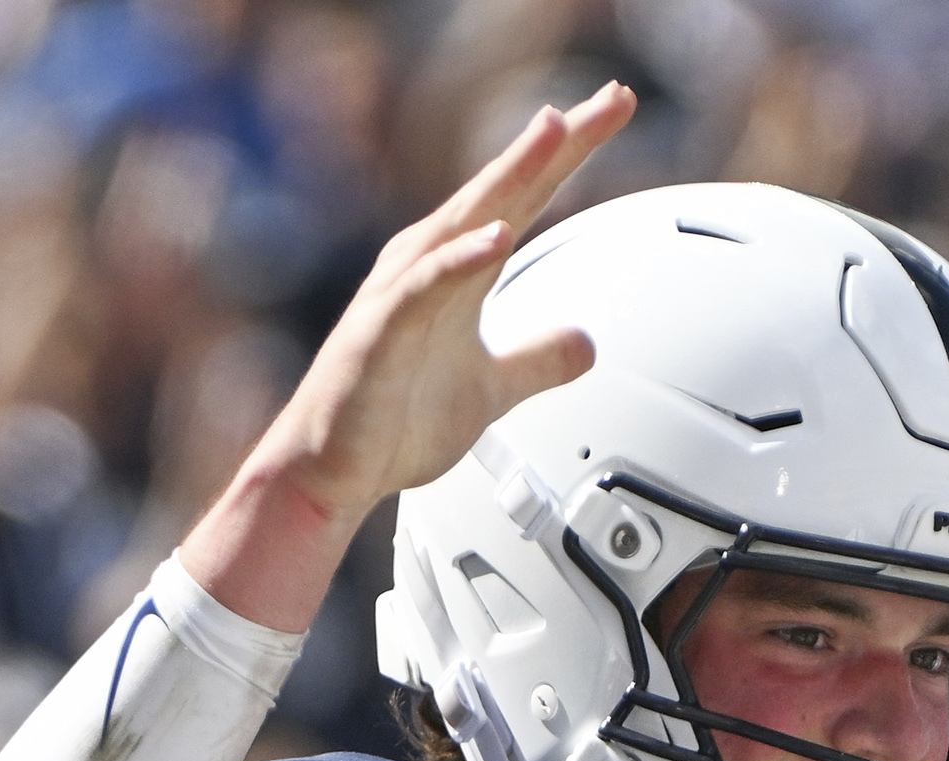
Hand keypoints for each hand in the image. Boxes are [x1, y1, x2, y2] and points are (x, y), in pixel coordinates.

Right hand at [183, 82, 634, 629]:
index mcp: (459, 272)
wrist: (333, 473)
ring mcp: (403, 295)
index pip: (526, 199)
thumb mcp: (493, 390)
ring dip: (510, 174)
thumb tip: (586, 342)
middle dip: (556, 143)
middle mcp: (431, 266)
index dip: (571, 155)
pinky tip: (495, 239)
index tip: (615, 111)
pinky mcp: (381, 333)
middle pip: (504, 190)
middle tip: (610, 100)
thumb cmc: (394, 423)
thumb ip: (538, 360)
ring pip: (464, 221)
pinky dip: (459, 261)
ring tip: (554, 131)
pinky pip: (424, 290)